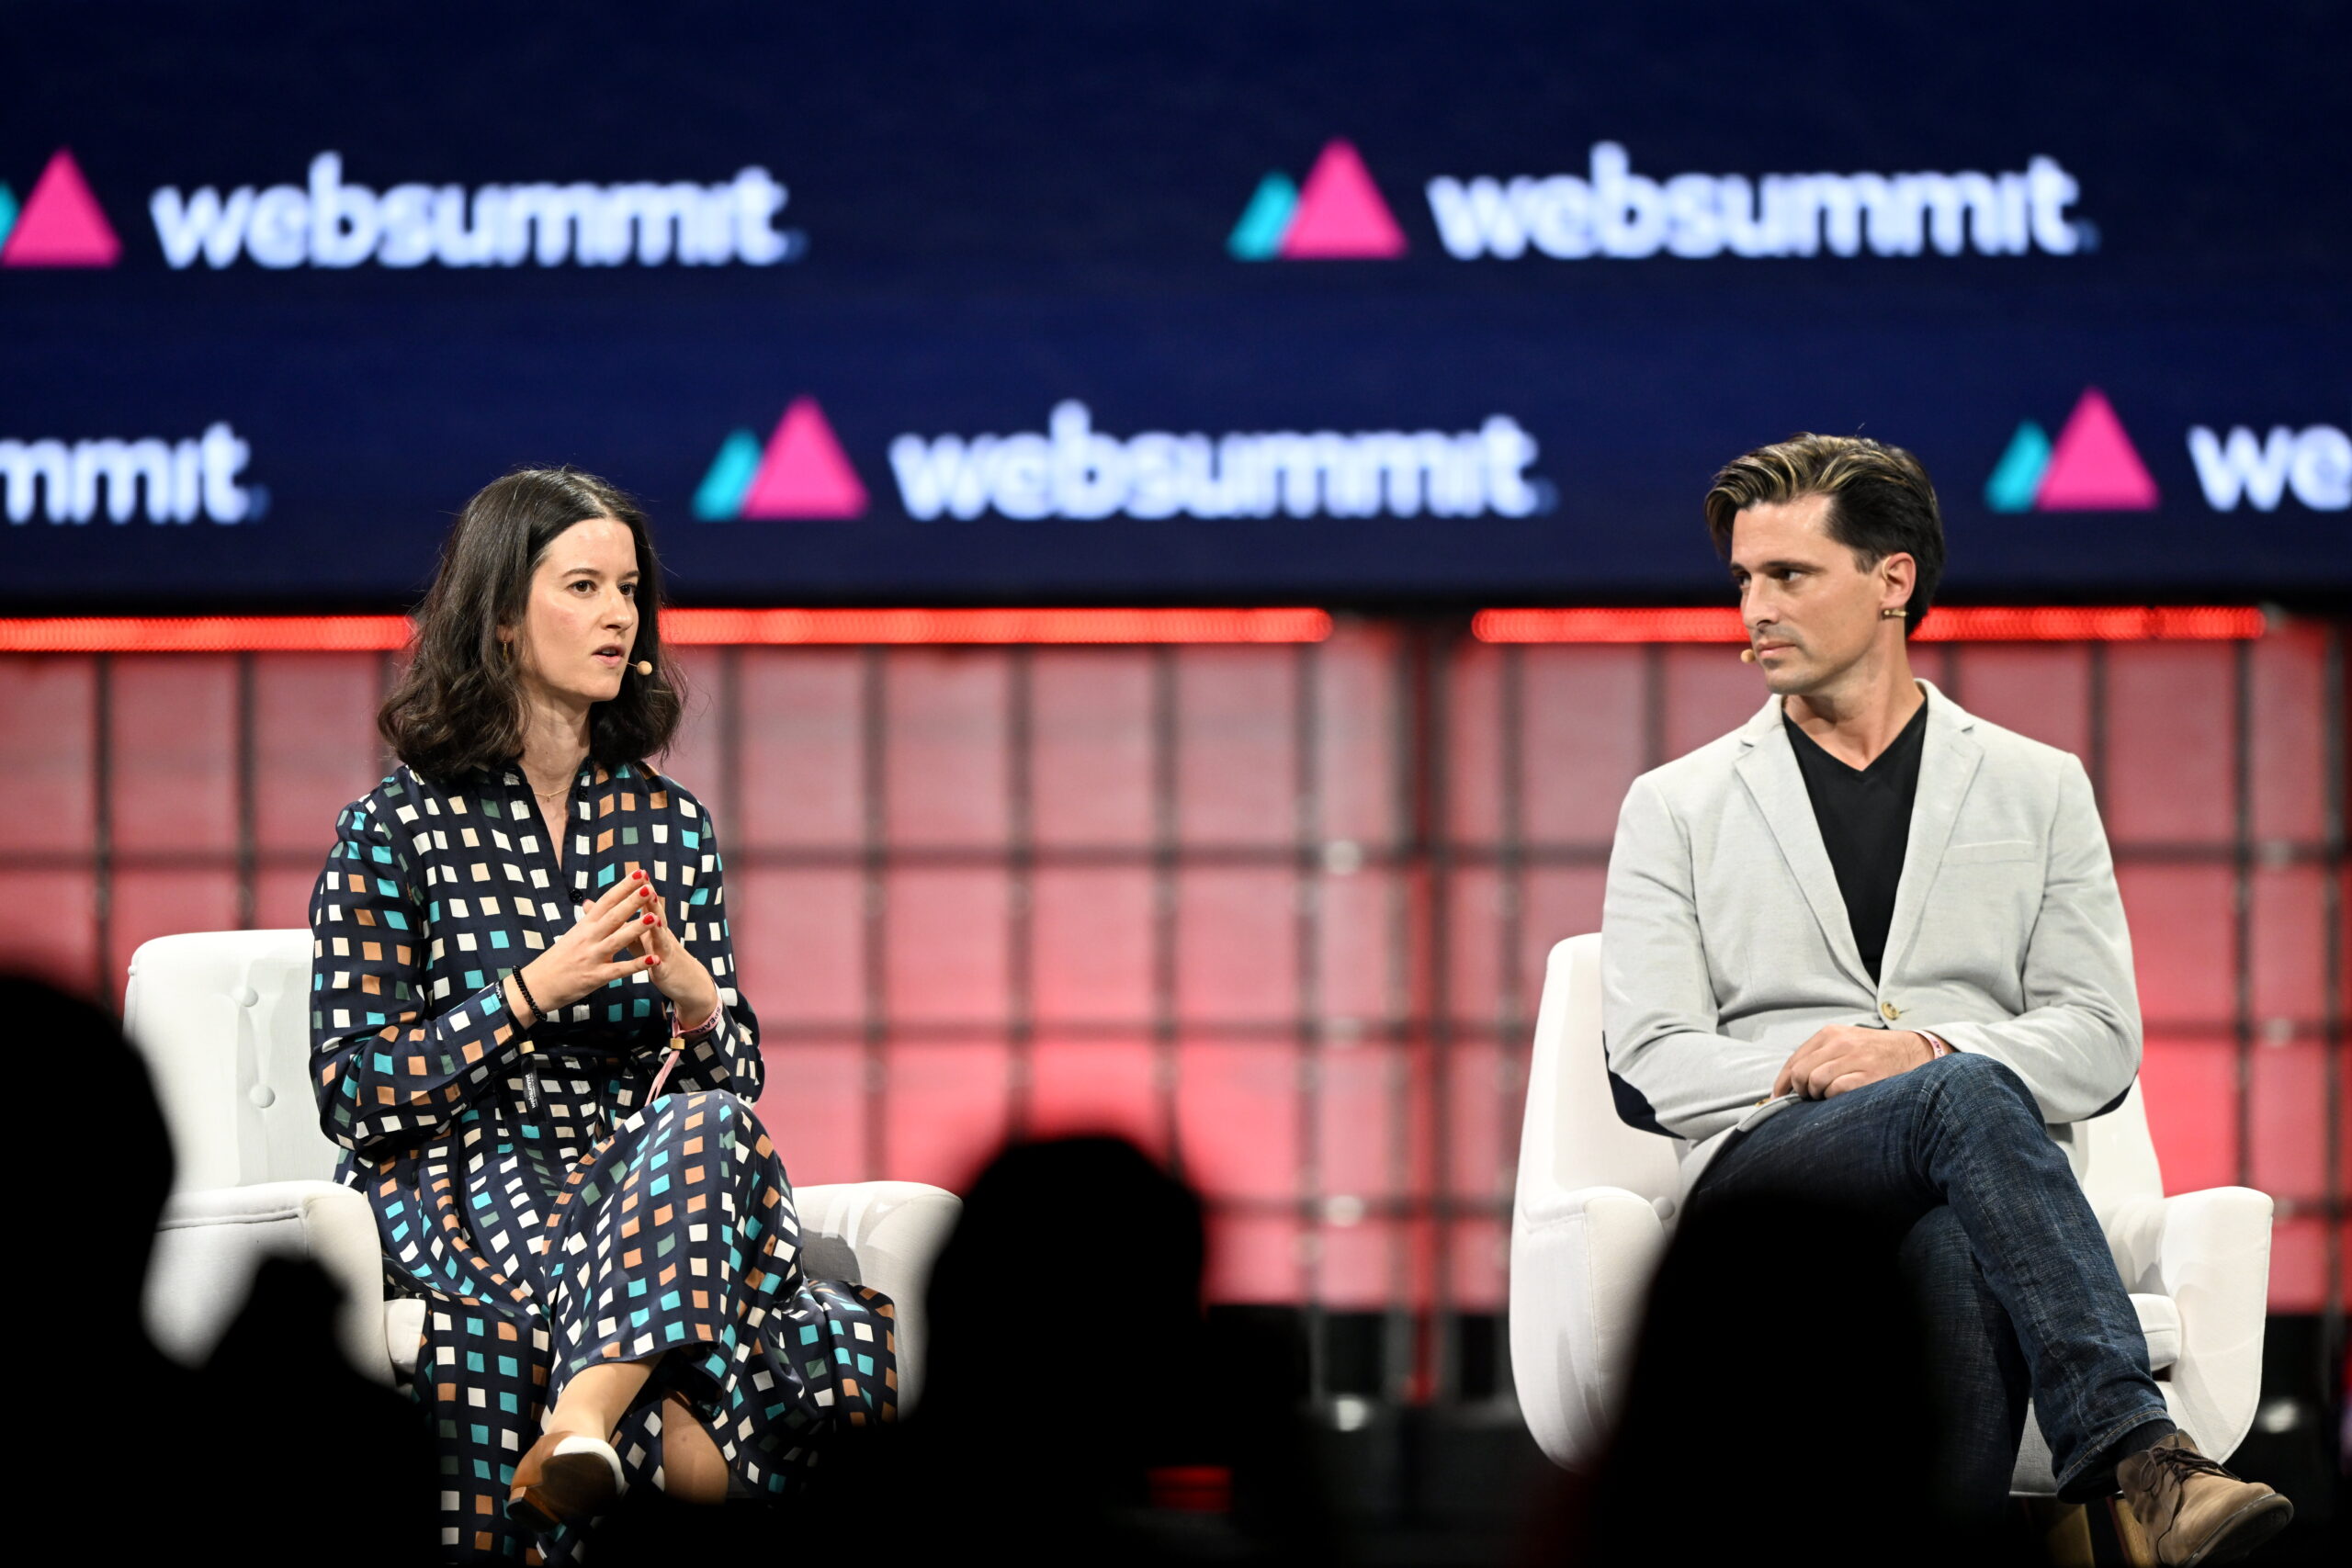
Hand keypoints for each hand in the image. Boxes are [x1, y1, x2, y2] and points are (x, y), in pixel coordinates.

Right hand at [511, 870, 665, 1019]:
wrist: (536, 985)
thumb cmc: (557, 959)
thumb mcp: (573, 935)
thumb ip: (588, 920)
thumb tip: (593, 903)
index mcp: (585, 926)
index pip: (606, 901)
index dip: (623, 887)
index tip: (640, 873)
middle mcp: (588, 938)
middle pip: (613, 916)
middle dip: (632, 902)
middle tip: (649, 887)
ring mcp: (592, 957)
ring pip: (617, 940)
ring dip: (637, 929)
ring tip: (655, 918)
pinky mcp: (596, 977)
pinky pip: (619, 970)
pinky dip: (637, 965)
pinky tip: (653, 959)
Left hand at [628, 887, 719, 1029]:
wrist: (685, 980)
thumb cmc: (656, 955)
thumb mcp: (638, 937)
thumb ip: (618, 922)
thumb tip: (592, 904)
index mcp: (651, 926)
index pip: (645, 905)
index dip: (640, 890)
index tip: (636, 873)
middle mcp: (660, 935)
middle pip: (656, 916)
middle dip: (651, 902)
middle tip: (647, 885)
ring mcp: (664, 952)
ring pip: (661, 938)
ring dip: (657, 928)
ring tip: (653, 916)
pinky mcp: (664, 971)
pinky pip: (660, 966)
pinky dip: (656, 962)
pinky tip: (654, 960)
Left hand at [1771, 1026, 1933, 1099]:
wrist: (1914, 1052)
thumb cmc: (1874, 1052)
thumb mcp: (1845, 1043)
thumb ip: (1819, 1056)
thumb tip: (1789, 1083)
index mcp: (1830, 1034)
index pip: (1794, 1060)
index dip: (1782, 1083)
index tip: (1778, 1097)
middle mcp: (1841, 1043)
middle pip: (1800, 1073)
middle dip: (1799, 1091)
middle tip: (1809, 1098)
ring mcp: (1855, 1059)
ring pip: (1815, 1082)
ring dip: (1817, 1095)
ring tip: (1829, 1096)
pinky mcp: (1868, 1076)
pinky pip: (1836, 1091)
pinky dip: (1834, 1098)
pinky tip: (1844, 1097)